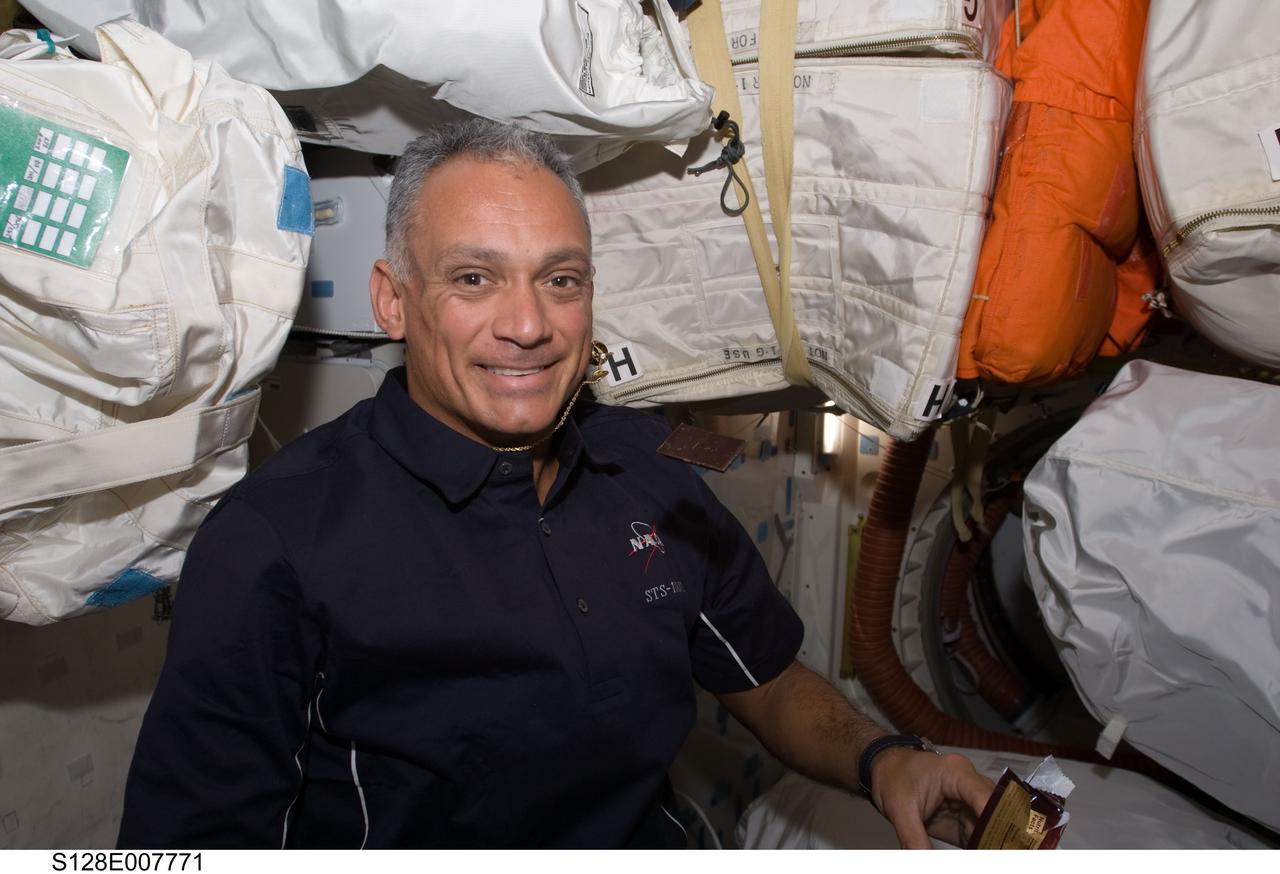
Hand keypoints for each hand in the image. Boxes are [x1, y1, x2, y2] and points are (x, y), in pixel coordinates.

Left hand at [868, 747, 994, 848]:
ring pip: (990, 827)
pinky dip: (980, 847)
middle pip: (995, 812)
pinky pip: (978, 836)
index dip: (996, 820)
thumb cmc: (892, 775)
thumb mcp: (899, 809)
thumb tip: (923, 860)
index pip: (986, 797)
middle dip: (999, 836)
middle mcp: (968, 785)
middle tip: (1001, 852)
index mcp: (956, 772)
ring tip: (992, 854)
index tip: (1001, 842)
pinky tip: (979, 853)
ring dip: (991, 844)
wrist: (883, 768)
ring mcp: (968, 802)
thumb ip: (913, 838)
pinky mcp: (962, 818)